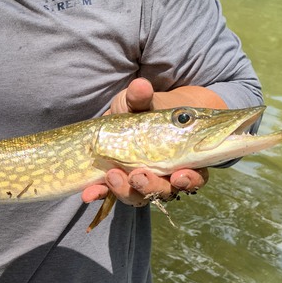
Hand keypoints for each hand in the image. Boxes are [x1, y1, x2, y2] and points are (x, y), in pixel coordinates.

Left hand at [82, 78, 222, 207]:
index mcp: (182, 159)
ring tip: (111, 178)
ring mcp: (140, 181)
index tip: (179, 176)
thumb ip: (141, 98)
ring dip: (125, 191)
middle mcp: (164, 176)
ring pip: (138, 196)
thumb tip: (140, 85)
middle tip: (137, 176)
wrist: (126, 118)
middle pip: (163, 192)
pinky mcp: (118, 182)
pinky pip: (111, 194)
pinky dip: (100, 194)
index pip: (192, 177)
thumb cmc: (147, 108)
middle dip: (150, 187)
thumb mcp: (144, 101)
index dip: (189, 180)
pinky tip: (89, 193)